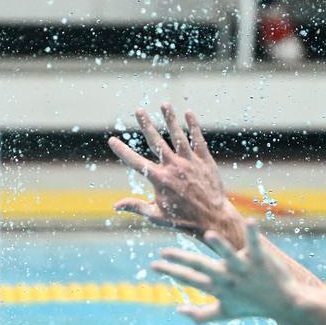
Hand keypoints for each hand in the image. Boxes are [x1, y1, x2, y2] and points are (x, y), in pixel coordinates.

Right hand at [107, 104, 245, 249]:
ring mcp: (190, 162)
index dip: (122, 151)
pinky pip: (198, 140)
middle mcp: (173, 167)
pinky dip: (193, 126)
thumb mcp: (157, 217)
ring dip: (170, 118)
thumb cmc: (184, 220)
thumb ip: (136, 207)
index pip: (135, 162)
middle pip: (156, 141)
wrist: (213, 220)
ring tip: (164, 104)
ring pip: (178, 135)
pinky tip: (188, 113)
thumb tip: (115, 206)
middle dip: (146, 124)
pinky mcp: (205, 161)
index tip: (112, 140)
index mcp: (159, 179)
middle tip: (138, 110)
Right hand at [151, 220, 302, 324]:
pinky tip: (251, 221)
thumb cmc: (252, 307)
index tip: (153, 265)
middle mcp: (227, 278)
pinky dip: (253, 234)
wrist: (284, 304)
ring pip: (229, 256)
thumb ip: (200, 315)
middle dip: (181, 259)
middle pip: (200, 266)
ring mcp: (243, 268)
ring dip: (220, 246)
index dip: (171, 272)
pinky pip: (255, 245)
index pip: (189, 279)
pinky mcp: (260, 259)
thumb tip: (178, 311)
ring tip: (209, 235)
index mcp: (217, 288)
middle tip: (163, 251)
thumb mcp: (224, 314)